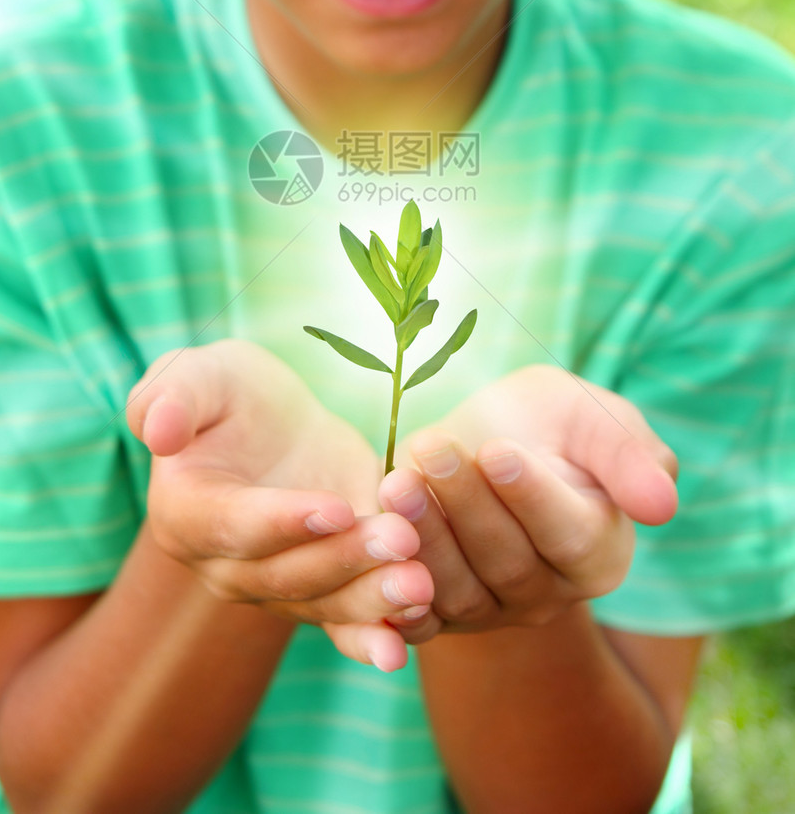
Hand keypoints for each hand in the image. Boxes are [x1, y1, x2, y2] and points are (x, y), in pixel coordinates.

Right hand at [126, 338, 433, 669]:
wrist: (274, 425)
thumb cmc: (230, 393)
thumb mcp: (200, 375)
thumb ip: (172, 397)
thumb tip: (157, 431)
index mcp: (185, 513)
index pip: (233, 526)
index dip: (283, 521)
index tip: (338, 508)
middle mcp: (224, 566)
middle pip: (286, 573)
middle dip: (345, 560)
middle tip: (402, 542)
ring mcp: (274, 586)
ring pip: (322, 603)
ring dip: (372, 601)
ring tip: (421, 586)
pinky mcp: (322, 591)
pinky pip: (342, 625)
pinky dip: (372, 638)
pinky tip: (405, 643)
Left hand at [375, 364, 678, 642]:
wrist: (485, 442)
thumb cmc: (549, 425)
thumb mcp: (592, 418)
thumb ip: (630, 456)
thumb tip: (663, 505)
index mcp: (598, 551)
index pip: (568, 533)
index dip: (531, 495)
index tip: (498, 450)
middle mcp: (548, 594)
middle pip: (506, 560)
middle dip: (464, 501)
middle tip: (431, 445)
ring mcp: (490, 612)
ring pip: (456, 586)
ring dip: (423, 534)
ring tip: (396, 479)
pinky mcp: (437, 615)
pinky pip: (414, 616)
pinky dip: (391, 589)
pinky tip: (372, 542)